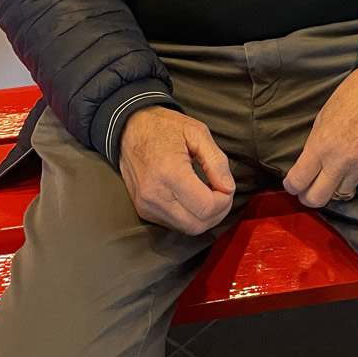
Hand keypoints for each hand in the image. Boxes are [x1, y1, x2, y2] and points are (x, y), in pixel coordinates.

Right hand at [117, 106, 235, 234]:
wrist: (129, 129)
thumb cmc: (163, 127)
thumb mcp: (197, 132)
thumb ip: (217, 161)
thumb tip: (228, 187)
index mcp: (170, 173)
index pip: (206, 207)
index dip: (224, 201)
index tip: (226, 187)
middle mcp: (155, 195)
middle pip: (198, 225)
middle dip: (218, 212)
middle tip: (222, 193)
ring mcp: (147, 205)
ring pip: (187, 228)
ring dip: (205, 217)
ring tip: (209, 195)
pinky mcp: (143, 210)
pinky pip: (174, 224)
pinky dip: (190, 216)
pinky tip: (193, 198)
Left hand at [284, 68, 357, 207]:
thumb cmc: (350, 98)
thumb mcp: (322, 118)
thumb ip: (314, 145)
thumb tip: (308, 165)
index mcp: (321, 146)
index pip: (298, 181)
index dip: (291, 185)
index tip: (292, 183)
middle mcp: (340, 161)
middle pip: (317, 199)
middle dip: (308, 197)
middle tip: (307, 190)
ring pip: (339, 196)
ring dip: (332, 189)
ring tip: (331, 178)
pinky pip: (357, 184)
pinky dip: (351, 180)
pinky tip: (350, 167)